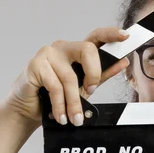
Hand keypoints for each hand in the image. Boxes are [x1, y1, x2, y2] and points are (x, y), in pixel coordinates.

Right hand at [1, 27, 130, 126]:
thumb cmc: (55, 96)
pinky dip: (60, 104)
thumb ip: (101, 76)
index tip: (125, 36)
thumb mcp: (83, 88)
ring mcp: (48, 53)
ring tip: (74, 119)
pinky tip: (60, 115)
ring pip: (70, 77)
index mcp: (76, 51)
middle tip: (91, 92)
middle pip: (87, 50)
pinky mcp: (35, 64)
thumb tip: (122, 63)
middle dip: (94, 75)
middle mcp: (63, 48)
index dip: (110, 34)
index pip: (96, 36)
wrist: (28, 109)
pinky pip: (55, 86)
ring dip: (73, 103)